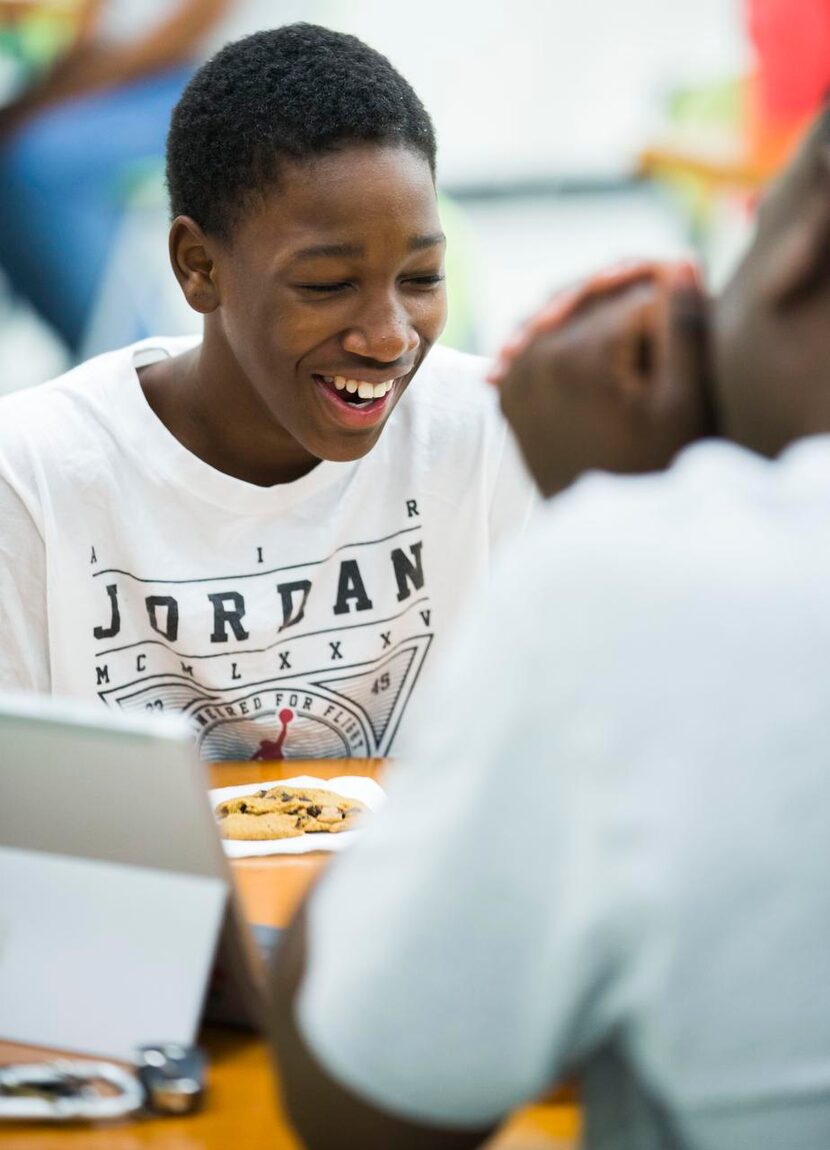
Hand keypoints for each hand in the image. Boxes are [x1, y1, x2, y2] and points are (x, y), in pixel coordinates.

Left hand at [492, 261, 714, 497]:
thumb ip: (684, 328)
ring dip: (594, 309)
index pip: (633, 297)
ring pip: (559, 317)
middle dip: (627, 291)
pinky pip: (533, 345)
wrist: (606, 533)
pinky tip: (591, 328)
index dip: (669, 293)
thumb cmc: (656, 471)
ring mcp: (515, 379)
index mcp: (580, 357)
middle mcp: (535, 361)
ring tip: (629, 305)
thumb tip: (678, 263)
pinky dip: (562, 334)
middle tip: (658, 279)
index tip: (689, 294)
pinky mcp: (508, 396)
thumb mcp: (684, 402)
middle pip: (590, 300)